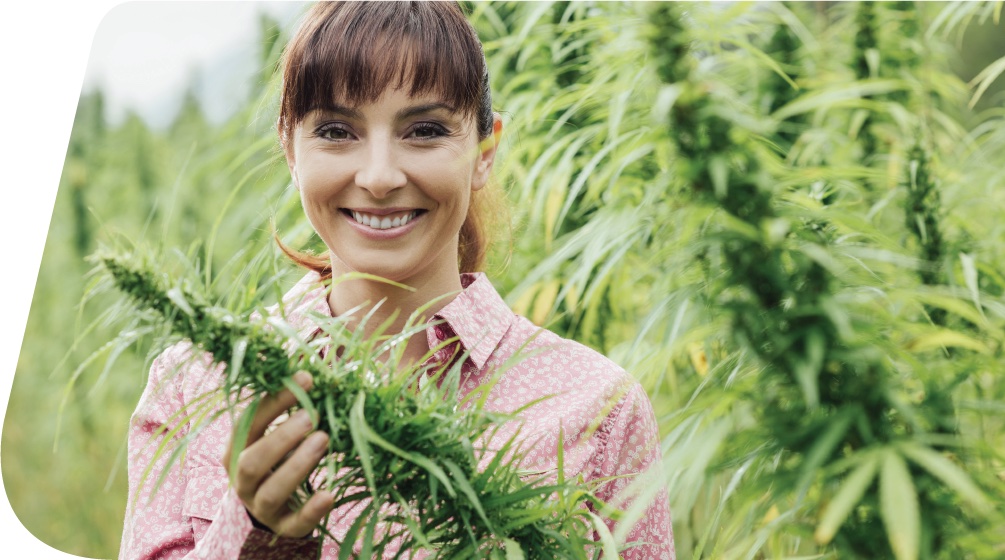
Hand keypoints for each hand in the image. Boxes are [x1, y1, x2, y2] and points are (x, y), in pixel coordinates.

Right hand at [223, 371, 334, 537]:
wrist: (270, 509)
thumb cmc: (276, 459)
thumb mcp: (273, 435)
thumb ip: (288, 410)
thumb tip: (311, 371)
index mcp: (236, 451)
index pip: (248, 424)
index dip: (274, 401)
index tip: (305, 379)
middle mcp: (242, 481)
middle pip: (252, 461)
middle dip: (282, 436)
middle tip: (314, 416)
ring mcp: (262, 507)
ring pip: (272, 491)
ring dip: (298, 465)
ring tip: (324, 439)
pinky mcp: (285, 527)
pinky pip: (295, 522)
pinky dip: (312, 510)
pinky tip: (329, 494)